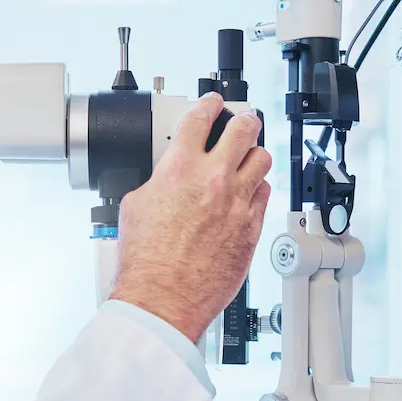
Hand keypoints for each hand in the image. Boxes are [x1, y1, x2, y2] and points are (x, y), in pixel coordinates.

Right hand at [109, 92, 271, 342]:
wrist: (164, 298)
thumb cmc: (146, 262)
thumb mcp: (136, 206)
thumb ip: (158, 182)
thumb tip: (167, 177)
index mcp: (179, 169)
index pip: (200, 118)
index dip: (209, 104)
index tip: (212, 102)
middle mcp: (213, 180)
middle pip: (244, 128)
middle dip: (244, 119)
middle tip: (243, 119)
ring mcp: (237, 203)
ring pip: (262, 159)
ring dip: (255, 154)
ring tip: (249, 156)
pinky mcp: (252, 227)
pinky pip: (266, 194)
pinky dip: (258, 188)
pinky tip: (251, 191)